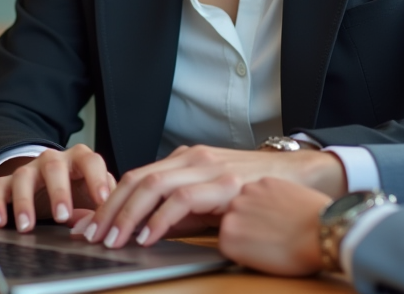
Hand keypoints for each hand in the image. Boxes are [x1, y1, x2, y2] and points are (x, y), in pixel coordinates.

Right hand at [0, 144, 115, 231]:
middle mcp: (54, 159)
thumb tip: (100, 224)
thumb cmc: (79, 191)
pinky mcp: (8, 181)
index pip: (91, 161)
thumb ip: (101, 207)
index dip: (97, 179)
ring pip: (23, 176)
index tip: (102, 200)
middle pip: (55, 168)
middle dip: (59, 192)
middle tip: (63, 217)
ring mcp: (30, 168)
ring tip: (27, 227)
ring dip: (24, 202)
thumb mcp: (92, 196)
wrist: (50, 186)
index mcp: (80, 159)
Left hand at [76, 143, 345, 248]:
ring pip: (157, 185)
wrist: (312, 210)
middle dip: (111, 209)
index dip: (112, 202)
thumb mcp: (216, 206)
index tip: (92, 225)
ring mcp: (215, 175)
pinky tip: (148, 238)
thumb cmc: (265, 211)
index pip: (142, 177)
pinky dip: (160, 219)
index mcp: (195, 161)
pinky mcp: (229, 193)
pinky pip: (184, 201)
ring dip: (128, 214)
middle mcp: (201, 161)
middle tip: (91, 236)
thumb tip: (145, 228)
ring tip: (113, 240)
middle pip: (142, 178)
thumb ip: (182, 213)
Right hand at [219, 178, 330, 276]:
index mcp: (228, 237)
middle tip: (268, 231)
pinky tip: (285, 205)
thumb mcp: (258, 262)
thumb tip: (241, 236)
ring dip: (258, 205)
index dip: (243, 240)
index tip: (255, 243)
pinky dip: (271, 194)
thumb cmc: (296, 255)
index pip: (227, 235)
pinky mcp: (265, 180)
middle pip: (234, 214)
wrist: (322, 233)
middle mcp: (232, 211)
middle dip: (248, 221)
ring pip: (247, 199)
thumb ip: (241, 246)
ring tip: (279, 217)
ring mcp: (248, 193)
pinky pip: (263, 188)